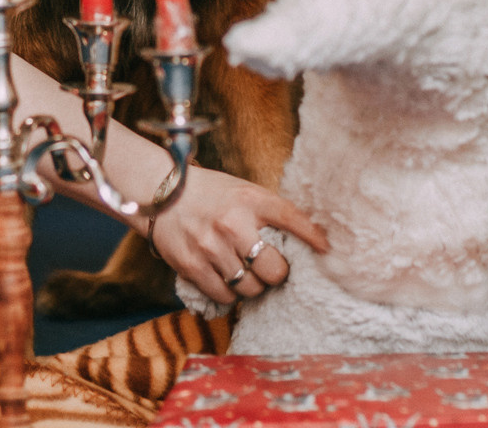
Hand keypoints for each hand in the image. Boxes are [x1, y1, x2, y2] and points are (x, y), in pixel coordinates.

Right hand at [147, 167, 329, 306]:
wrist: (161, 192)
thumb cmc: (210, 193)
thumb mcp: (242, 191)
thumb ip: (268, 211)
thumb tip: (307, 238)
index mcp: (250, 199)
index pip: (292, 219)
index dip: (313, 238)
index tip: (326, 250)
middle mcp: (232, 223)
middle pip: (274, 270)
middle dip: (277, 274)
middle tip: (270, 269)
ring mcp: (211, 246)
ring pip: (251, 288)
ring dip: (253, 286)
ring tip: (246, 274)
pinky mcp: (192, 265)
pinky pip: (224, 295)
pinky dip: (230, 293)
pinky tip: (225, 279)